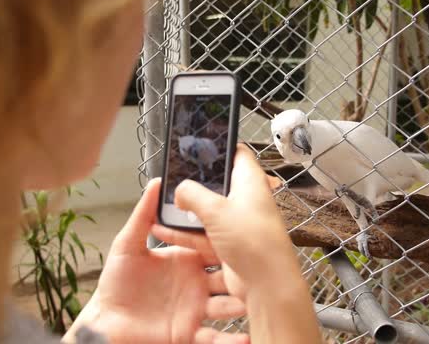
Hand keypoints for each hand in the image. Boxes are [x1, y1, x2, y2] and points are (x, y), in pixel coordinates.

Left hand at [64, 179, 248, 343]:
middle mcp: (197, 284)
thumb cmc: (117, 282)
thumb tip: (156, 182)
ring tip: (254, 303)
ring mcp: (196, 309)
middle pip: (228, 277)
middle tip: (260, 270)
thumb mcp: (127, 244)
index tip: (244, 234)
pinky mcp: (190, 333)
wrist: (107, 320)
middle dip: (243, 275)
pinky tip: (245, 339)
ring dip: (242, 305)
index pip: (213, 248)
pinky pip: (215, 338)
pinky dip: (231, 341)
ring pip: (227, 306)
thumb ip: (143, 215)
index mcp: (187, 261)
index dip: (228, 242)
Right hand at [151, 145, 299, 294]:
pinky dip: (187, 232)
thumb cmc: (255, 242)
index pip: (237, 153)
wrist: (266, 284)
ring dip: (187, 210)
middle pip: (217, 183)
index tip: (199, 144)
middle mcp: (246, 199)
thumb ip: (193, 195)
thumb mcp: (216, 210)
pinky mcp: (230, 243)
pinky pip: (204, 233)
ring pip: (207, 209)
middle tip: (173, 177)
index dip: (220, 146)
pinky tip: (166, 230)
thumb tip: (180, 190)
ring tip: (162, 205)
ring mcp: (237, 222)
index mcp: (250, 181)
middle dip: (194, 182)